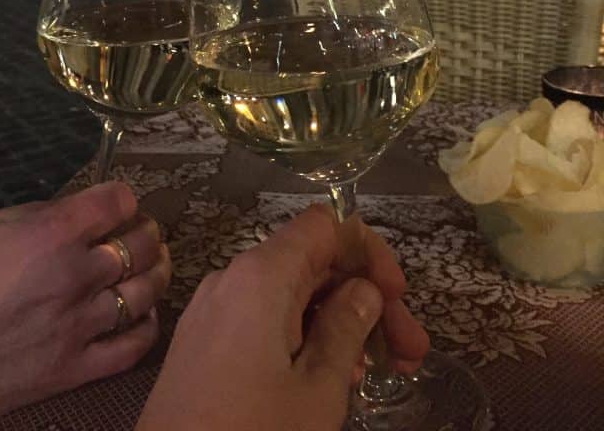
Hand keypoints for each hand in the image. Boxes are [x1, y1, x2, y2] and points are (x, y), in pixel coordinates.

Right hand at [0, 184, 168, 426]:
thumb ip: (31, 214)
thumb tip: (65, 213)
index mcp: (52, 232)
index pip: (116, 201)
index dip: (123, 197)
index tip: (121, 202)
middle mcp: (76, 273)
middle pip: (140, 244)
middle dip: (147, 231)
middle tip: (146, 231)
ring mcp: (80, 324)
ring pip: (145, 292)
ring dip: (158, 273)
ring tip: (156, 266)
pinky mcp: (75, 368)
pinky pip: (132, 346)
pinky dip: (147, 327)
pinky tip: (145, 315)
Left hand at [136, 205, 427, 430]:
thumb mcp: (317, 391)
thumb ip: (346, 330)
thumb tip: (363, 290)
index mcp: (261, 275)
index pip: (325, 226)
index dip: (368, 253)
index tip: (399, 299)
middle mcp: (232, 279)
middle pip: (312, 264)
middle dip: (365, 298)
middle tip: (411, 354)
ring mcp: (214, 311)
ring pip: (290, 297)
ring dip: (339, 323)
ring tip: (380, 371)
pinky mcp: (205, 344)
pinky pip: (264, 321)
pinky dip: (304, 338)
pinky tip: (333, 378)